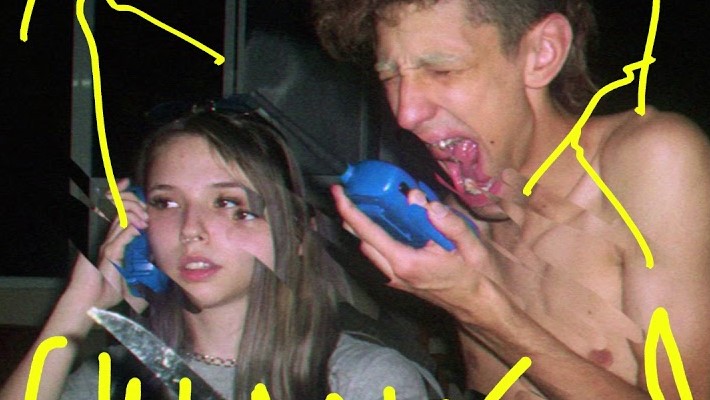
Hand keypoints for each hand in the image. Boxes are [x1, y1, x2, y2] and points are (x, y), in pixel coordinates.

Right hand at [64, 178, 148, 311]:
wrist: (87, 305)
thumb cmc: (103, 291)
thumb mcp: (125, 272)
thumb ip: (135, 260)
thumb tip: (151, 256)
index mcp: (106, 238)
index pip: (110, 207)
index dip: (117, 192)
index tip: (129, 183)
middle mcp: (101, 237)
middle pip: (112, 206)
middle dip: (131, 201)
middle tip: (145, 211)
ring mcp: (99, 245)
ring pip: (115, 218)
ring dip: (133, 215)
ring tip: (144, 219)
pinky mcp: (100, 256)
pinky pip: (116, 239)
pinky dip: (128, 231)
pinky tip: (139, 229)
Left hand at [331, 184, 504, 326]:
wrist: (476, 305)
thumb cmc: (474, 278)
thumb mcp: (471, 247)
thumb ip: (450, 223)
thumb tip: (427, 204)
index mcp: (407, 263)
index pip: (369, 233)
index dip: (350, 211)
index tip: (339, 193)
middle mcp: (395, 273)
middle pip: (361, 240)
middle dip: (353, 215)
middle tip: (353, 191)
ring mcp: (395, 278)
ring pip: (369, 248)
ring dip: (365, 226)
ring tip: (370, 202)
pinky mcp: (398, 279)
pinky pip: (379, 254)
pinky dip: (378, 236)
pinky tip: (390, 221)